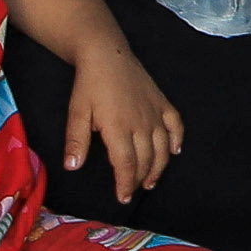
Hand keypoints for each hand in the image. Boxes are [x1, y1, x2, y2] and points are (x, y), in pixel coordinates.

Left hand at [65, 44, 185, 198]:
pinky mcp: (162, 102)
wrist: (106, 53)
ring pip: (162, 148)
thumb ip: (76, 141)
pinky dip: (177, 140)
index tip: (123, 198)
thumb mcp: (77, 112)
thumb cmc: (89, 84)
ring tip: (151, 181)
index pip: (126, 164)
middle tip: (132, 191)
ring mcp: (155, 113)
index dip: (125, 184)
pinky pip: (175, 125)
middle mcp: (141, 124)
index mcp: (119, 128)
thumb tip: (73, 167)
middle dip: (139, 179)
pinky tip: (174, 151)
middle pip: (145, 160)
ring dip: (158, 167)